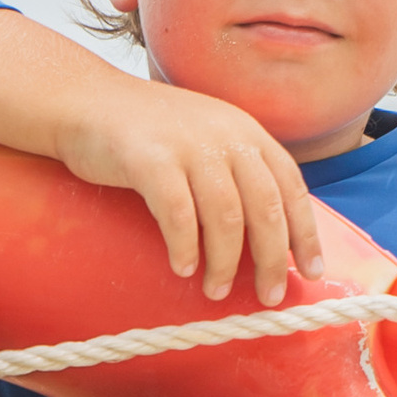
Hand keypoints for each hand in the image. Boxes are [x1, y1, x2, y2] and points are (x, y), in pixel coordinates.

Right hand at [52, 70, 324, 302]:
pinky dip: (185, 246)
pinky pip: (178, 213)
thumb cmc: (147, 133)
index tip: (310, 271)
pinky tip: (183, 268)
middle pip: (264, 206)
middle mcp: (225, 134)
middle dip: (271, 258)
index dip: (304, 232)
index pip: (290, 185)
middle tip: (269, 296)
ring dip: (225, 262)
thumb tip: (267, 236)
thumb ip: (237, 172)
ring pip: (225, 215)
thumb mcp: (205, 139)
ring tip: (216, 290)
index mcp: (245, 132)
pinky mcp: (149, 158)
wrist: (85, 100)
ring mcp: (188, 144)